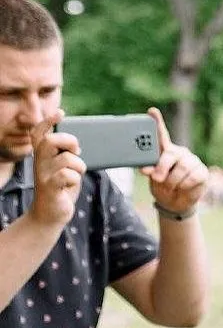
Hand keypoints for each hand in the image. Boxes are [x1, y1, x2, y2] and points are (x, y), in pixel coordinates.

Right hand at [29, 110, 84, 227]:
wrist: (50, 215)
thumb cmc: (61, 189)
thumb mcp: (63, 168)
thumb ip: (66, 155)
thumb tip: (75, 145)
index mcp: (42, 156)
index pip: (39, 134)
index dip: (48, 121)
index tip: (60, 112)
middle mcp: (39, 163)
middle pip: (51, 141)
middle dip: (70, 142)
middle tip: (77, 152)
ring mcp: (43, 176)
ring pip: (66, 159)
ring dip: (78, 166)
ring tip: (74, 176)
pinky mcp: (49, 188)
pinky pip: (66, 176)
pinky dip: (74, 180)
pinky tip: (70, 187)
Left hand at [141, 107, 207, 214]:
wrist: (176, 203)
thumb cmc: (163, 186)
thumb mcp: (153, 178)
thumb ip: (150, 170)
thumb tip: (148, 169)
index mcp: (165, 151)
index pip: (161, 134)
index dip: (157, 121)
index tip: (152, 111)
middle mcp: (179, 153)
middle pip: (171, 154)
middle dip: (163, 167)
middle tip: (158, 178)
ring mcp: (192, 161)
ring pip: (182, 168)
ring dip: (173, 182)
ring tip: (171, 187)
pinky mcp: (202, 172)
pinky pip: (193, 177)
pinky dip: (185, 186)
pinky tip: (183, 187)